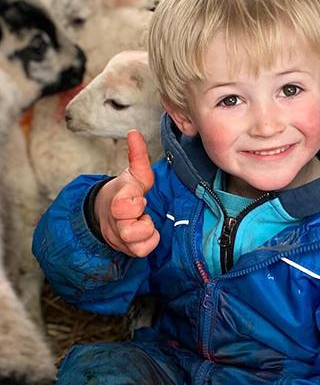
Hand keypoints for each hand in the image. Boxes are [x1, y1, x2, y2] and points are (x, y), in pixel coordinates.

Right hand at [93, 129, 159, 256]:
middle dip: (142, 223)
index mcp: (118, 199)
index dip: (135, 203)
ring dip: (146, 233)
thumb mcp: (133, 175)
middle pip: (127, 230)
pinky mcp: (127, 248)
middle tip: (143, 212)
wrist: (106, 213)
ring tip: (145, 221)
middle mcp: (116, 221)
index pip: (123, 206)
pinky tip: (148, 232)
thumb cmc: (125, 192)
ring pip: (135, 244)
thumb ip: (137, 156)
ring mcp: (120, 236)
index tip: (140, 197)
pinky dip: (149, 242)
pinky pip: (141, 252)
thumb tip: (134, 133)